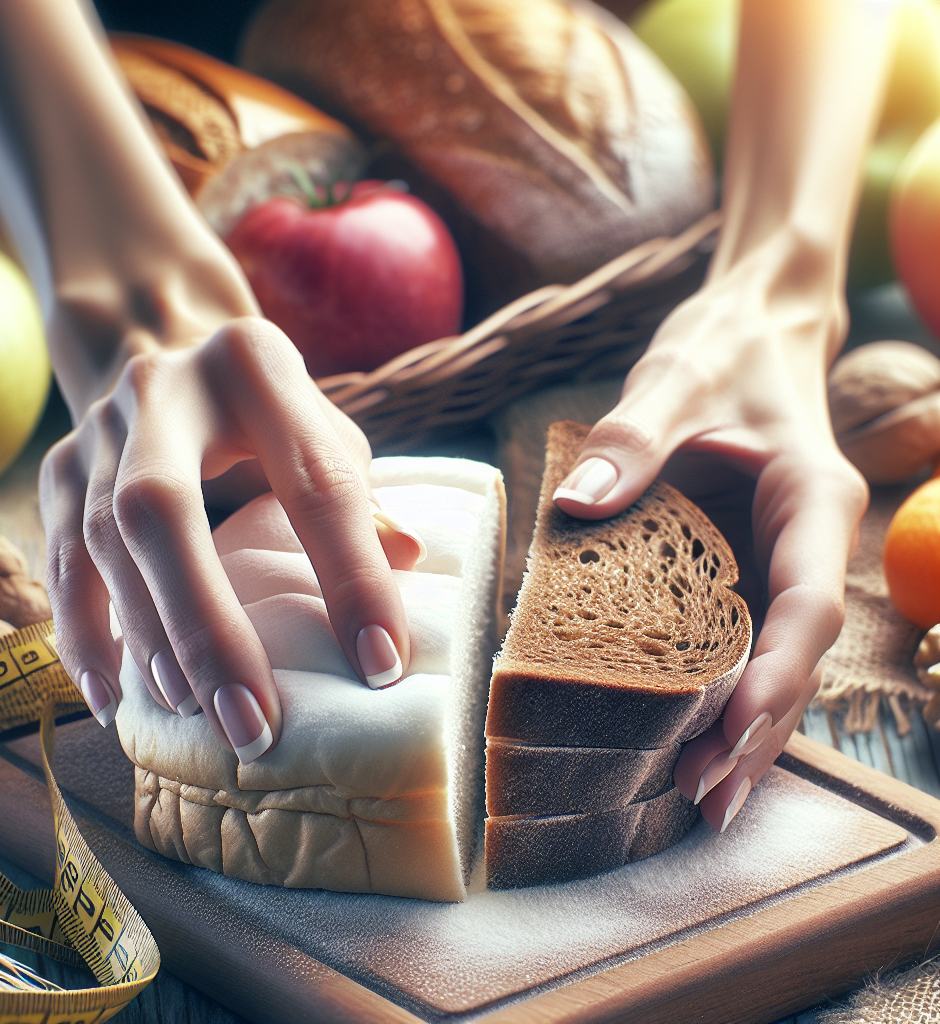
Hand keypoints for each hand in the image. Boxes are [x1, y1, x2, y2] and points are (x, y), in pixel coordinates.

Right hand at [40, 313, 417, 762]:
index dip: (352, 577)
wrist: (171, 357)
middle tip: (253, 722)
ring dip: (147, 637)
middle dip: (207, 625)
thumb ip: (361, 497)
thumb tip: (410, 557)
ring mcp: (96, 427)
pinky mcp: (56, 468)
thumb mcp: (324, 436)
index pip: (315, 482)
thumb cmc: (269, 416)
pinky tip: (111, 696)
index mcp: (255, 366)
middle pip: (160, 509)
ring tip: (193, 712)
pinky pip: (57, 561)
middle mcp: (162, 387)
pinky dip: (82, 635)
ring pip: (101, 540)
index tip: (381, 665)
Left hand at [554, 234, 867, 829]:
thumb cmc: (721, 350)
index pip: (808, 601)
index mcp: (810, 502)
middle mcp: (805, 546)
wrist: (747, 333)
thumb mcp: (676, 379)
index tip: (736, 725)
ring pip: (776, 661)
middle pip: (796, 654)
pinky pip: (743, 642)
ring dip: (746, 732)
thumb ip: (635, 437)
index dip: (778, 671)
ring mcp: (780, 563)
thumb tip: (576, 504)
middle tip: (705, 795)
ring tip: (703, 801)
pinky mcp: (747, 569)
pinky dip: (724, 697)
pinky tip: (693, 745)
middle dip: (757, 728)